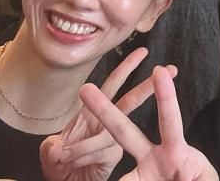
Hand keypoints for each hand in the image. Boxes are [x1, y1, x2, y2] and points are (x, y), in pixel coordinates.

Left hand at [40, 47, 177, 180]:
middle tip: (169, 70)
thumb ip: (52, 149)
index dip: (127, 68)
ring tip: (64, 156)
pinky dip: (82, 159)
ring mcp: (112, 142)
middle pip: (130, 101)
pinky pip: (102, 153)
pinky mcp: (113, 158)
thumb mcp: (50, 154)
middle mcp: (106, 125)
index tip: (143, 52)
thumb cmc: (60, 168)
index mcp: (92, 114)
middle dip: (147, 86)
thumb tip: (59, 147)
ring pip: (111, 134)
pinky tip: (71, 164)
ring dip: (85, 145)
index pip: (113, 85)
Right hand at [79, 65, 217, 180]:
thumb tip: (164, 174)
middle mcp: (150, 157)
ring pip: (102, 156)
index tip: (160, 71)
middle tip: (86, 89)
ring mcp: (135, 173)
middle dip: (104, 108)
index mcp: (174, 150)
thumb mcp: (205, 180)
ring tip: (63, 156)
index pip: (169, 119)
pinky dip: (91, 175)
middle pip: (123, 129)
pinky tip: (76, 171)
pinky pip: (116, 180)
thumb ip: (199, 177)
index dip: (166, 96)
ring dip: (81, 152)